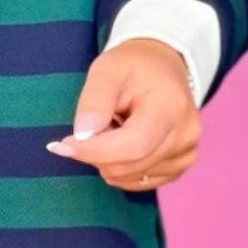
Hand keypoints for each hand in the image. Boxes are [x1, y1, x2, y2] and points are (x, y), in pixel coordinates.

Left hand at [45, 38, 202, 189]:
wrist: (162, 67)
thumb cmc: (133, 66)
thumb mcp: (107, 70)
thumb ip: (94, 101)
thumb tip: (82, 137)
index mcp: (172, 108)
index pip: (133, 146)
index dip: (94, 150)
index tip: (62, 145)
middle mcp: (186, 136)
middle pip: (129, 165)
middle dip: (96, 151)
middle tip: (88, 125)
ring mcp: (185, 155)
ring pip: (129, 177)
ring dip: (108, 157)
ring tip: (113, 125)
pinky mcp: (179, 167)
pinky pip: (137, 181)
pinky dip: (120, 164)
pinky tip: (123, 139)